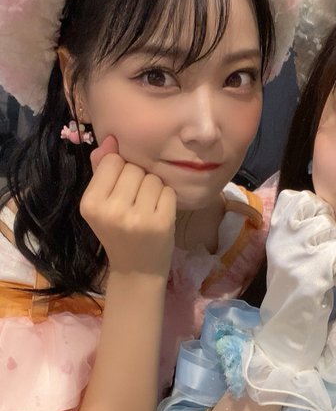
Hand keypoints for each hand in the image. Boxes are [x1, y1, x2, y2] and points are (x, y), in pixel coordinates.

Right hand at [80, 136, 176, 277]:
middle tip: (135, 202)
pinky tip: (159, 214)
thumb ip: (102, 171)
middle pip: (134, 168)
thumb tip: (110, 140)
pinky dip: (166, 199)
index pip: (112, 161)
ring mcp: (138, 218)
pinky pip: (168, 191)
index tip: (120, 189)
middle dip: (138, 180)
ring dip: (154, 189)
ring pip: (153, 178)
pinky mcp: (161, 222)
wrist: (137, 270)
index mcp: (90, 203)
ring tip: (147, 208)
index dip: (121, 170)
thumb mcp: (102, 205)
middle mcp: (112, 210)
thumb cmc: (118, 233)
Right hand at [256, 189, 335, 370]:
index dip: (316, 209)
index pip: (299, 198)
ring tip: (327, 268)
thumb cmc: (294, 286)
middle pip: (323, 215)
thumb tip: (319, 202)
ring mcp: (296, 256)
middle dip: (332, 233)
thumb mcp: (288, 249)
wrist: (289, 325)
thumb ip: (298, 225)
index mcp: (276, 232)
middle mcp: (282, 240)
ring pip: (334, 233)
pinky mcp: (312, 274)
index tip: (318, 227)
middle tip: (324, 254)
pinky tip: (332, 280)